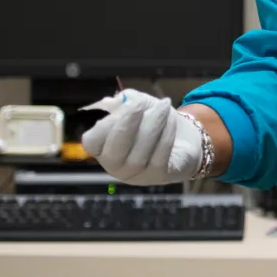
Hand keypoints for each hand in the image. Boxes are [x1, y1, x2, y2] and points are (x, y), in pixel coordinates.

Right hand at [81, 89, 203, 184]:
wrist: (184, 139)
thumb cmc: (152, 121)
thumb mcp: (137, 104)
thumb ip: (124, 100)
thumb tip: (118, 102)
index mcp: (103, 148)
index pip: (92, 143)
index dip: (105, 124)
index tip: (124, 105)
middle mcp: (115, 166)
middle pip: (113, 153)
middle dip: (126, 125)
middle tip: (140, 104)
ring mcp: (137, 175)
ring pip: (138, 155)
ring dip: (152, 125)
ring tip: (163, 106)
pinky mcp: (159, 176)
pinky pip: (159, 157)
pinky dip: (166, 134)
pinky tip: (171, 119)